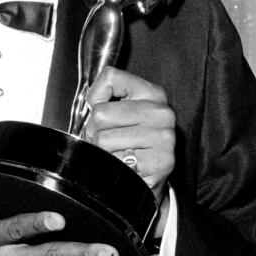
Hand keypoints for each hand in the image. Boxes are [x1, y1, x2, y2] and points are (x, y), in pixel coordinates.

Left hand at [83, 67, 175, 206]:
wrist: (147, 178)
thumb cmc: (131, 143)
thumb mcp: (120, 111)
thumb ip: (104, 97)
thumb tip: (91, 102)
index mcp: (152, 93)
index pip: (110, 77)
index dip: (96, 97)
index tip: (105, 111)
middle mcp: (162, 112)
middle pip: (101, 114)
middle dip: (96, 131)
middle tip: (111, 140)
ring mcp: (163, 138)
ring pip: (103, 140)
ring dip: (104, 151)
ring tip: (119, 153)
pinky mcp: (160, 163)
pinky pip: (115, 161)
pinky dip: (113, 167)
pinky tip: (126, 165)